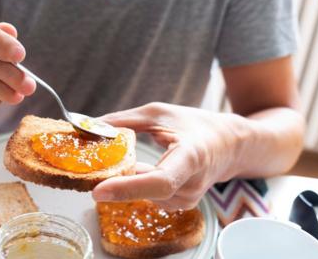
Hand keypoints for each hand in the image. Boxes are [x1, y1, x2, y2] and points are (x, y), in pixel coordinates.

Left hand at [92, 102, 250, 209]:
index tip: (98, 190)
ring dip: (125, 181)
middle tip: (91, 171)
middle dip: (115, 182)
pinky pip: (148, 196)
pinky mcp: (180, 204)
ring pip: (143, 194)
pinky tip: (137, 169)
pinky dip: (135, 184)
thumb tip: (90, 126)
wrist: (227, 145)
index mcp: (191, 157)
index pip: (160, 181)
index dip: (127, 187)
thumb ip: (124, 120)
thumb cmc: (195, 125)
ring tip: (122, 161)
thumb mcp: (160, 113)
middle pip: (146, 191)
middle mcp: (192, 184)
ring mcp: (187, 199)